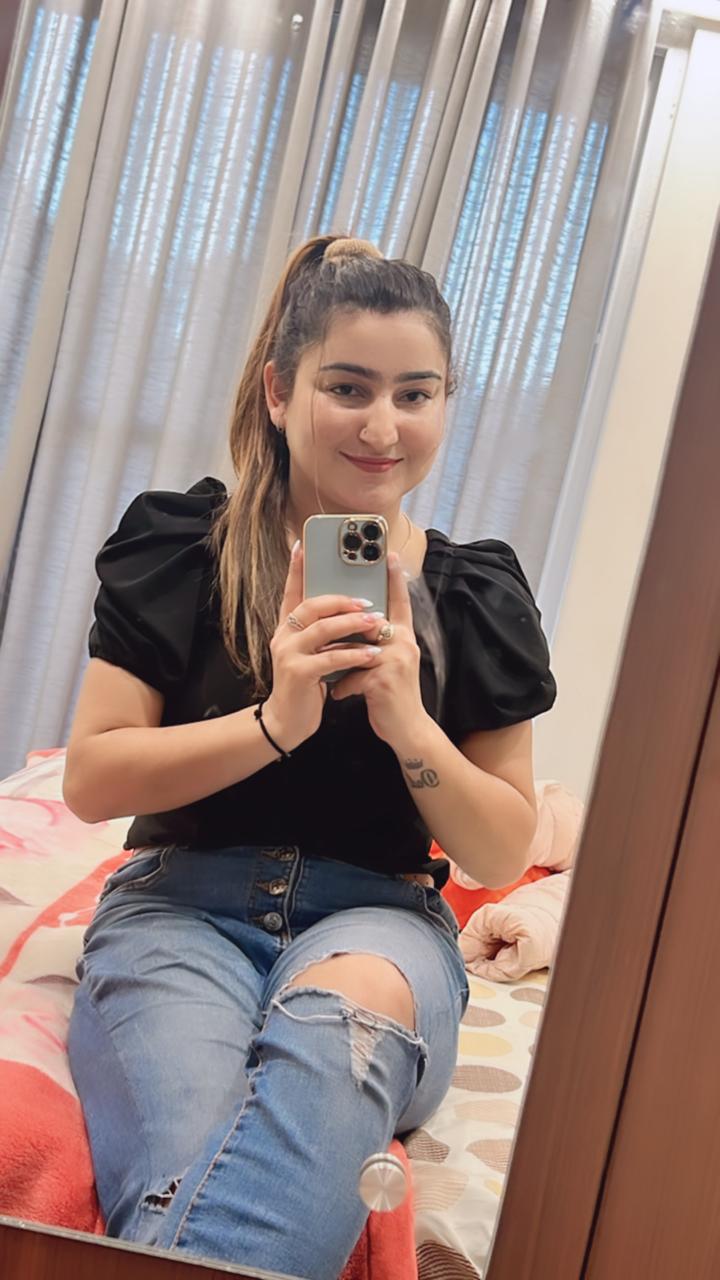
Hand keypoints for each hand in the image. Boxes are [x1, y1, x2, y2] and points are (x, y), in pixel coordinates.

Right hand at [262, 543, 382, 751]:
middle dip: (341, 599)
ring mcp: (288, 654)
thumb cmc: (306, 686)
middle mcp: (283, 636)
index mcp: (286, 628)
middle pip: (311, 606)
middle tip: (368, 600)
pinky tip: (371, 654)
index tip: (302, 545)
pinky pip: (330, 657)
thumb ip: (323, 634)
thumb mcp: (313, 654)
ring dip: (353, 624)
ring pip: (322, 629)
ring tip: (378, 623)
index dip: (295, 569)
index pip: (290, 592)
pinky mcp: (298, 673)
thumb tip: (351, 611)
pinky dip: (353, 654)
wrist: (288, 722)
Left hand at [331, 553, 429, 749]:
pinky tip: (339, 695)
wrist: (407, 731)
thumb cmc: (390, 697)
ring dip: (336, 661)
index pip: (399, 602)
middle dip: (346, 621)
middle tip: (326, 615)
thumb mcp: (385, 665)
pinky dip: (341, 686)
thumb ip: (373, 645)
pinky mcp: (383, 679)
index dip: (395, 579)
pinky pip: (350, 673)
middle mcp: (404, 644)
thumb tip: (350, 626)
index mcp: (403, 637)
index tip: (389, 554)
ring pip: (353, 647)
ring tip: (328, 673)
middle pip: (369, 620)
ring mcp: (395, 660)